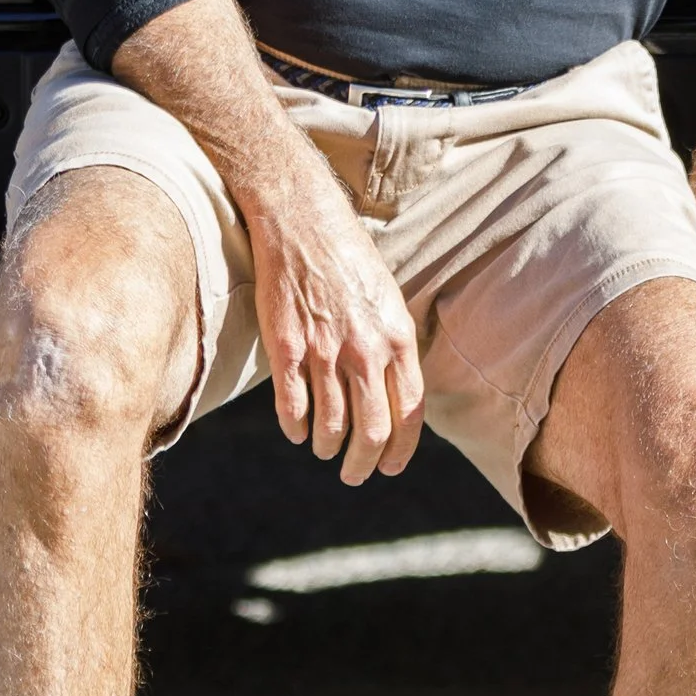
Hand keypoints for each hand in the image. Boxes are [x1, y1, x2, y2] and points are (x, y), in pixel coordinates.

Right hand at [242, 152, 426, 483]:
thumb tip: (397, 392)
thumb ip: (393, 345)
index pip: (409, 412)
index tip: (390, 467)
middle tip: (355, 475)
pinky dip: (296, 428)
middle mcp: (366, 348)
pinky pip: (293, 405)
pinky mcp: (286, 346)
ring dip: (330, 448)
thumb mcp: (388, 299)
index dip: (401, 449)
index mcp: (398, 338)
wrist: (302, 220)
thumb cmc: (348, 258)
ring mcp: (325, 349)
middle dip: (365, 463)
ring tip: (325, 452)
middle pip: (373, 430)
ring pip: (332, 424)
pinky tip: (297, 433)